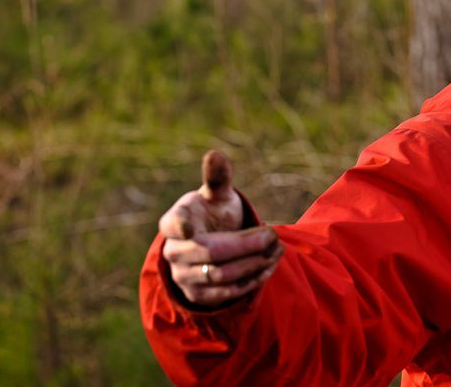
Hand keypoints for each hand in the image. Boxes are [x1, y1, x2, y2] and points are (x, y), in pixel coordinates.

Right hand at [159, 150, 283, 306]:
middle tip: (273, 235)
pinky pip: (226, 293)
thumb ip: (218, 178)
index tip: (190, 229)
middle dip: (246, 245)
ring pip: (221, 275)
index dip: (181, 227)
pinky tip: (269, 267)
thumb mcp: (217, 196)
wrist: (211, 245)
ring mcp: (183, 276)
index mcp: (173, 221)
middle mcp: (173, 251)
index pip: (174, 225)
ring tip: (277, 249)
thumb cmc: (213, 214)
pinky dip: (250, 280)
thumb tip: (215, 154)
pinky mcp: (198, 296)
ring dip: (253, 263)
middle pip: (211, 252)